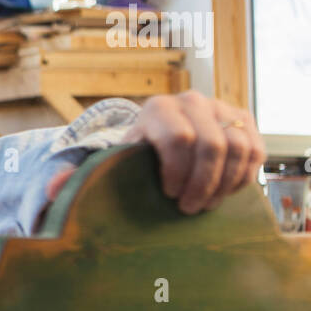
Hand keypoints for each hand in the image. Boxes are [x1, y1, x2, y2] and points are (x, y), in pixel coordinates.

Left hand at [44, 91, 264, 215]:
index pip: (178, 138)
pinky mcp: (244, 121)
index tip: (168, 195)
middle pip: (212, 144)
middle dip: (203, 184)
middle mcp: (191, 101)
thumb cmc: (131, 162)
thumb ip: (79, 178)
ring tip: (206, 203)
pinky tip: (225, 192)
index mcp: (155, 109)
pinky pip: (256, 150)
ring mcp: (221, 108)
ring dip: (225, 183)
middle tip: (189, 208)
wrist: (159, 147)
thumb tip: (54, 187)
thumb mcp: (107, 168)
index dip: (178, 173)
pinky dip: (244, 176)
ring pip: (239, 147)